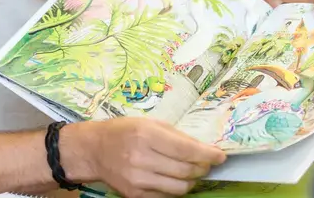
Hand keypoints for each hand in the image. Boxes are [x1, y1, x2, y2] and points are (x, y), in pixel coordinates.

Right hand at [61, 117, 225, 197]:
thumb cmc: (123, 131)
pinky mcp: (135, 194)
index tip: (220, 155)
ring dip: (192, 180)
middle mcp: (142, 158)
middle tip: (207, 163)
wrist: (93, 150)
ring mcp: (138, 179)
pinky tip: (175, 178)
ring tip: (192, 171)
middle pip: (186, 170)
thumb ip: (174, 135)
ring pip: (180, 187)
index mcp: (146, 134)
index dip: (207, 154)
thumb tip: (202, 147)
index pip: (186, 149)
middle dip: (203, 167)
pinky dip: (176, 188)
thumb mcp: (148, 122)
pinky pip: (166, 196)